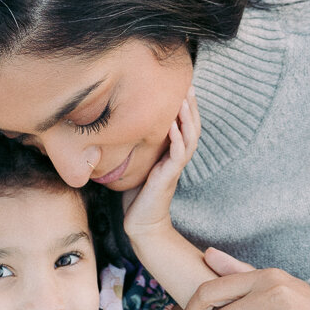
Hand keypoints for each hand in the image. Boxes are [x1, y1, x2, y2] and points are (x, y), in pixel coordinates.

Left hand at [121, 87, 200, 238]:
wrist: (142, 225)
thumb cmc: (137, 198)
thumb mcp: (136, 167)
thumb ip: (136, 149)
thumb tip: (117, 129)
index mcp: (170, 155)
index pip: (184, 125)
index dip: (185, 107)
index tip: (181, 86)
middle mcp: (176, 159)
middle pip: (192, 127)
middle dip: (191, 105)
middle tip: (189, 84)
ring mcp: (174, 168)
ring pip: (189, 138)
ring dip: (188, 118)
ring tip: (185, 98)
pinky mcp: (168, 177)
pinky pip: (177, 155)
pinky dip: (176, 139)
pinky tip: (173, 125)